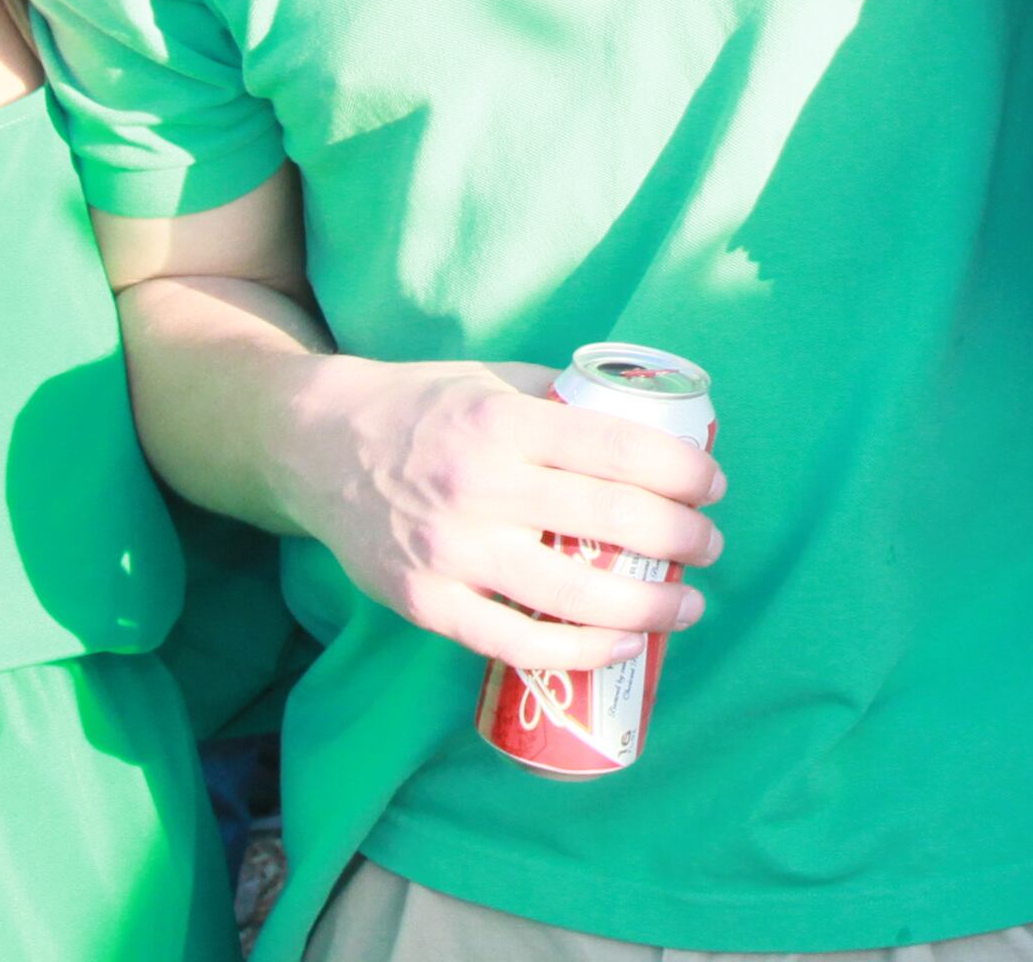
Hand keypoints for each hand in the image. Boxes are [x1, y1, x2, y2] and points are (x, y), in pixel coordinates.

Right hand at [287, 357, 725, 672]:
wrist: (318, 448)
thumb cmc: (424, 409)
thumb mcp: (493, 380)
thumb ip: (562, 401)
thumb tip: (650, 422)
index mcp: (504, 423)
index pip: (618, 450)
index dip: (681, 472)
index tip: (714, 487)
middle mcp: (479, 487)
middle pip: (608, 521)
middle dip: (679, 538)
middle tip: (711, 545)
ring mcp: (450, 552)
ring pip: (570, 593)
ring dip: (647, 604)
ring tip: (687, 605)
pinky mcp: (425, 604)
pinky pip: (514, 643)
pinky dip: (577, 651)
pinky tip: (621, 643)